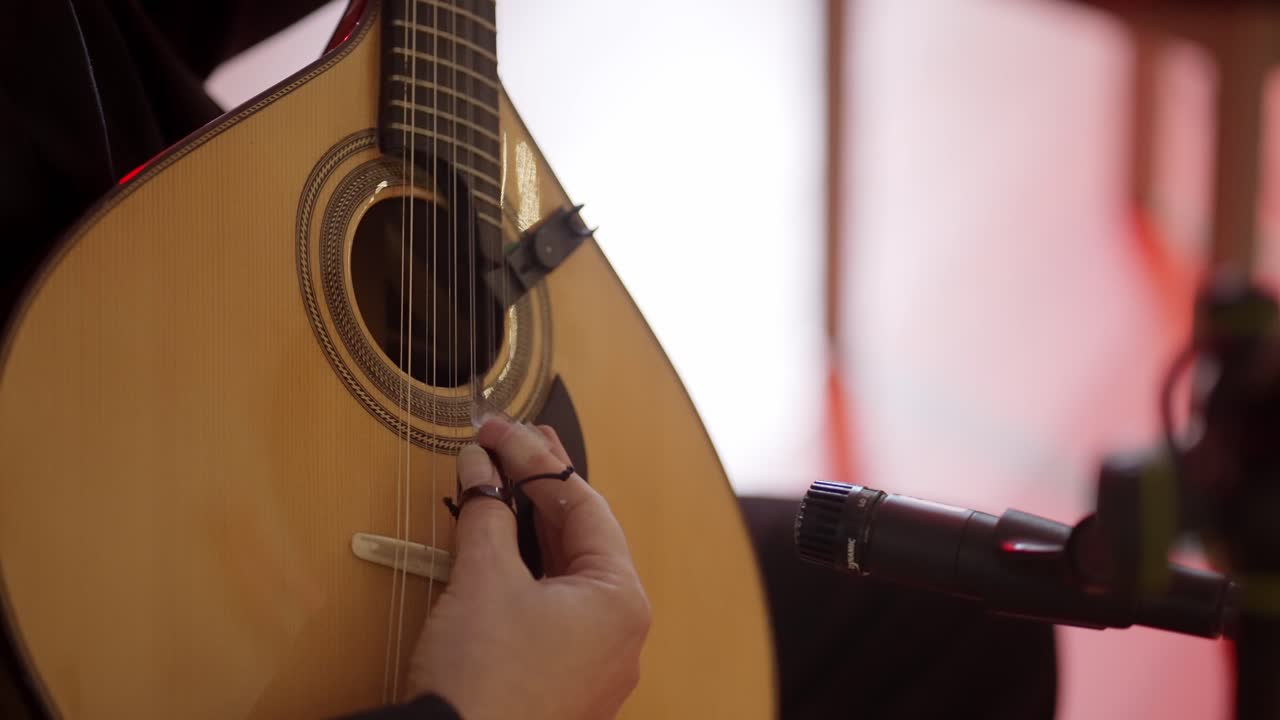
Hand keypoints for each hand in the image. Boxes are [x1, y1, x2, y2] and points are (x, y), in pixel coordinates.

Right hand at [406, 417, 650, 718]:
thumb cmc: (482, 680)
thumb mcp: (483, 579)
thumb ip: (487, 511)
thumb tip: (481, 468)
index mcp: (621, 600)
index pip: (584, 505)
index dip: (537, 459)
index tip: (501, 431)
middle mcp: (620, 632)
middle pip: (581, 538)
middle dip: (538, 488)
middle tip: (506, 441)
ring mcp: (595, 662)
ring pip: (566, 574)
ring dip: (529, 527)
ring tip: (499, 479)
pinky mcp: (563, 681)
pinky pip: (553, 609)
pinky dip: (526, 571)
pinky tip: (499, 543)